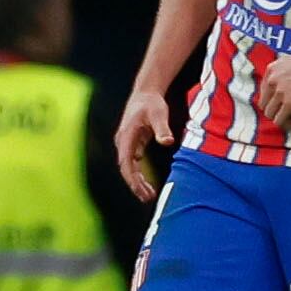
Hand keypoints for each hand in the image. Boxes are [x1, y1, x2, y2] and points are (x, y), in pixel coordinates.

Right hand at [112, 88, 172, 202]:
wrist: (145, 92)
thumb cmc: (152, 102)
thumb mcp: (159, 113)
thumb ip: (162, 128)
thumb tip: (168, 142)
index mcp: (126, 135)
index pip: (125, 162)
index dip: (131, 178)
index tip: (140, 190)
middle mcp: (122, 141)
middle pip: (126, 168)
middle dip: (135, 184)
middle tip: (148, 198)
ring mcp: (126, 143)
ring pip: (129, 167)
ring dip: (136, 182)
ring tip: (149, 196)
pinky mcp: (132, 144)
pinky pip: (133, 164)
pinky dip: (139, 175)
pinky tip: (148, 186)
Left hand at [256, 46, 290, 126]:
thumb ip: (282, 72)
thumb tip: (282, 84)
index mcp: (271, 70)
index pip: (263, 91)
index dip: (270, 100)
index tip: (278, 104)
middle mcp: (272, 81)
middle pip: (264, 104)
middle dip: (273, 110)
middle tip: (284, 113)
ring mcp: (279, 93)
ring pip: (270, 114)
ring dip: (279, 118)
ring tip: (290, 119)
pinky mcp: (289, 104)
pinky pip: (280, 120)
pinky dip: (286, 124)